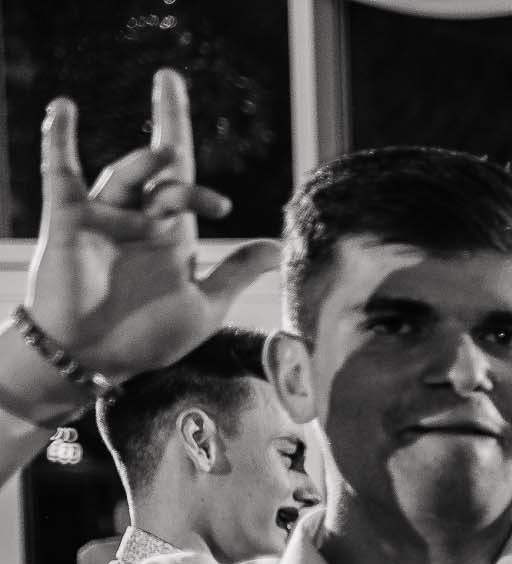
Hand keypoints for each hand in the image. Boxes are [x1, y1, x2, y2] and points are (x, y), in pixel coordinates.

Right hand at [13, 72, 276, 404]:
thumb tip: (275, 246)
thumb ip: (234, 274)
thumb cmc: (143, 338)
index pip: (185, 179)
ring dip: (147, 164)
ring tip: (166, 154)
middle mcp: (138, 216)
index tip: (220, 196)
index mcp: (170, 233)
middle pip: (157, 161)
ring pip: (128, 174)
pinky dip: (59, 140)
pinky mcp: (69, 218)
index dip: (194, 153)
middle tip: (170, 80)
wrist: (92, 358)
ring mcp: (103, 215)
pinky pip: (62, 172)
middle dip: (168, 121)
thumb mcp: (202, 307)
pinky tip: (63, 110)